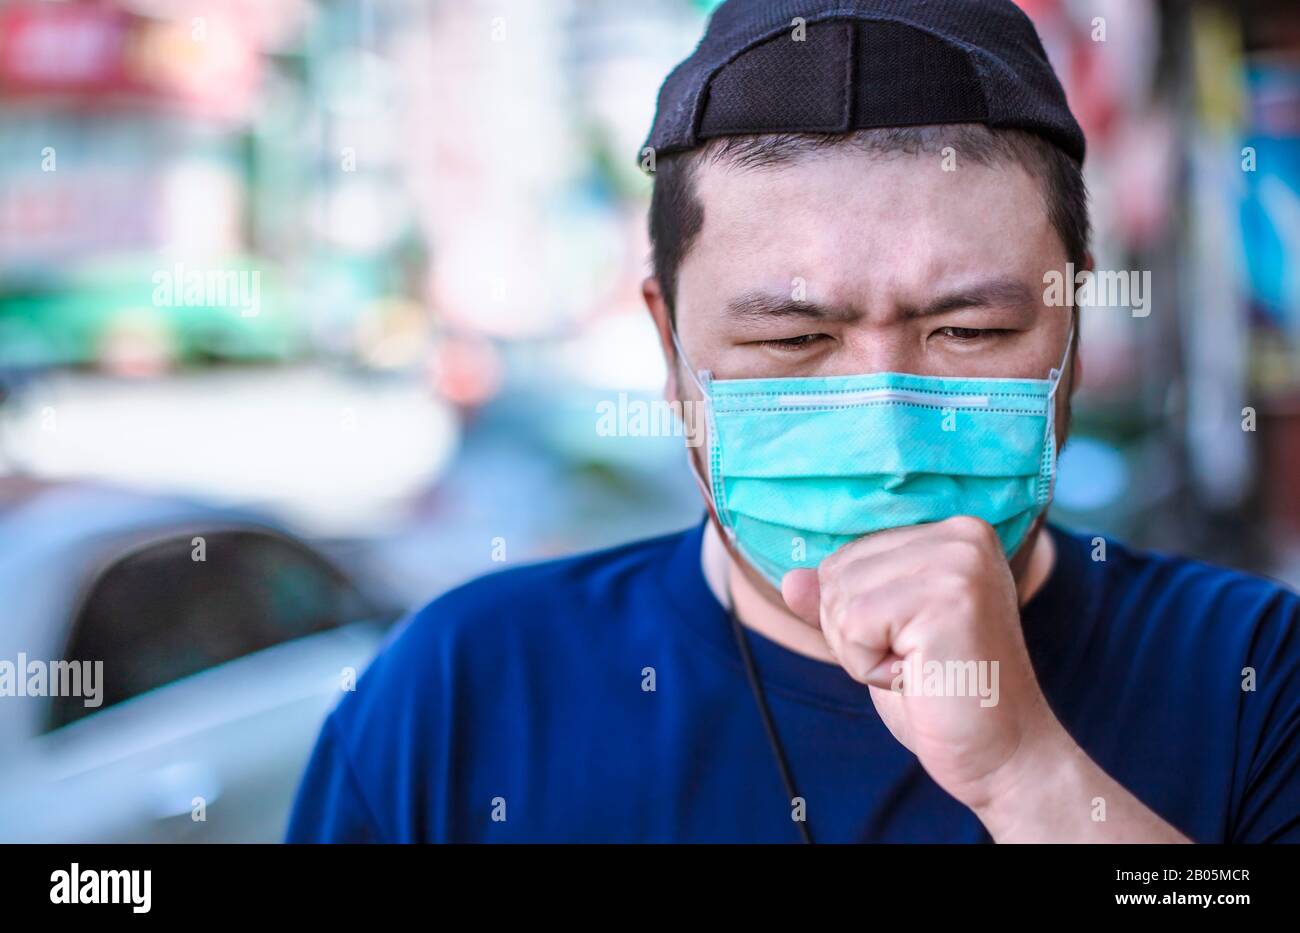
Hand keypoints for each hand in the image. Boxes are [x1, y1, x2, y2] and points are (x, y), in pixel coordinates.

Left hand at [782, 516, 1060, 812]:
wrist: (1002, 756)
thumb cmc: (942, 696)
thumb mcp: (881, 638)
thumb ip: (840, 603)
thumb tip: (790, 580)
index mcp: (954, 532)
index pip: (848, 556)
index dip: (861, 616)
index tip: (917, 643)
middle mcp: (962, 534)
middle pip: (836, 572)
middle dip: (857, 633)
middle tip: (918, 662)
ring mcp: (958, 563)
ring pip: (839, 599)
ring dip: (863, 652)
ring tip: (920, 669)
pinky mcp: (948, 599)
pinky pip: (853, 626)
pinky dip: (869, 667)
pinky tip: (918, 678)